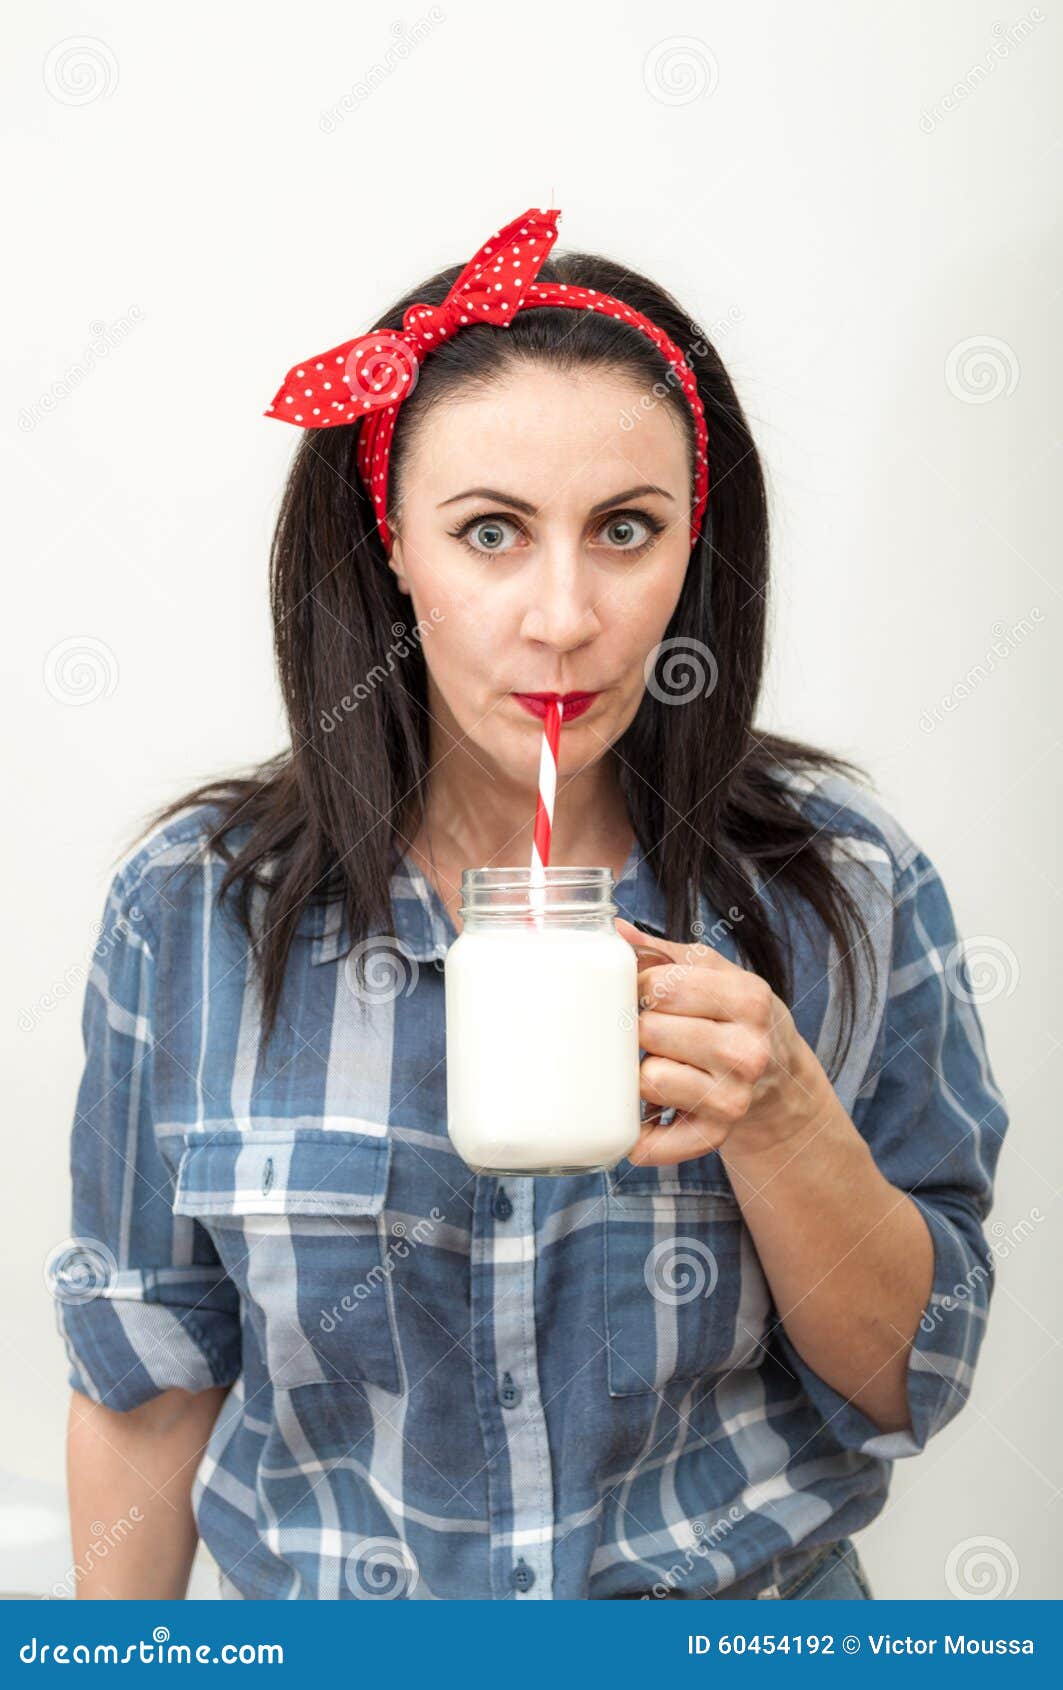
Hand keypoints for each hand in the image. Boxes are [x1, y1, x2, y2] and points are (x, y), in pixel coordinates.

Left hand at [613, 916, 826, 1167]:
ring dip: (643, 1073)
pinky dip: (643, 1138)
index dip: (640, 988)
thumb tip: (616, 934)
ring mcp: (735, 1097)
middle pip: (650, 1031)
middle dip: (640, 1030)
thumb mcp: (718, 975)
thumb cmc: (737, 1018)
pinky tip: (641, 1122)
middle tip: (651, 1032)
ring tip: (659, 1064)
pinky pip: (659, 1141)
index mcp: (748, 1000)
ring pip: (650, 1080)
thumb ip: (667, 953)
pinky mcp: (717, 1135)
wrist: (782, 1081)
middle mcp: (748, 1050)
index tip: (645, 995)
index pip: (662, 985)